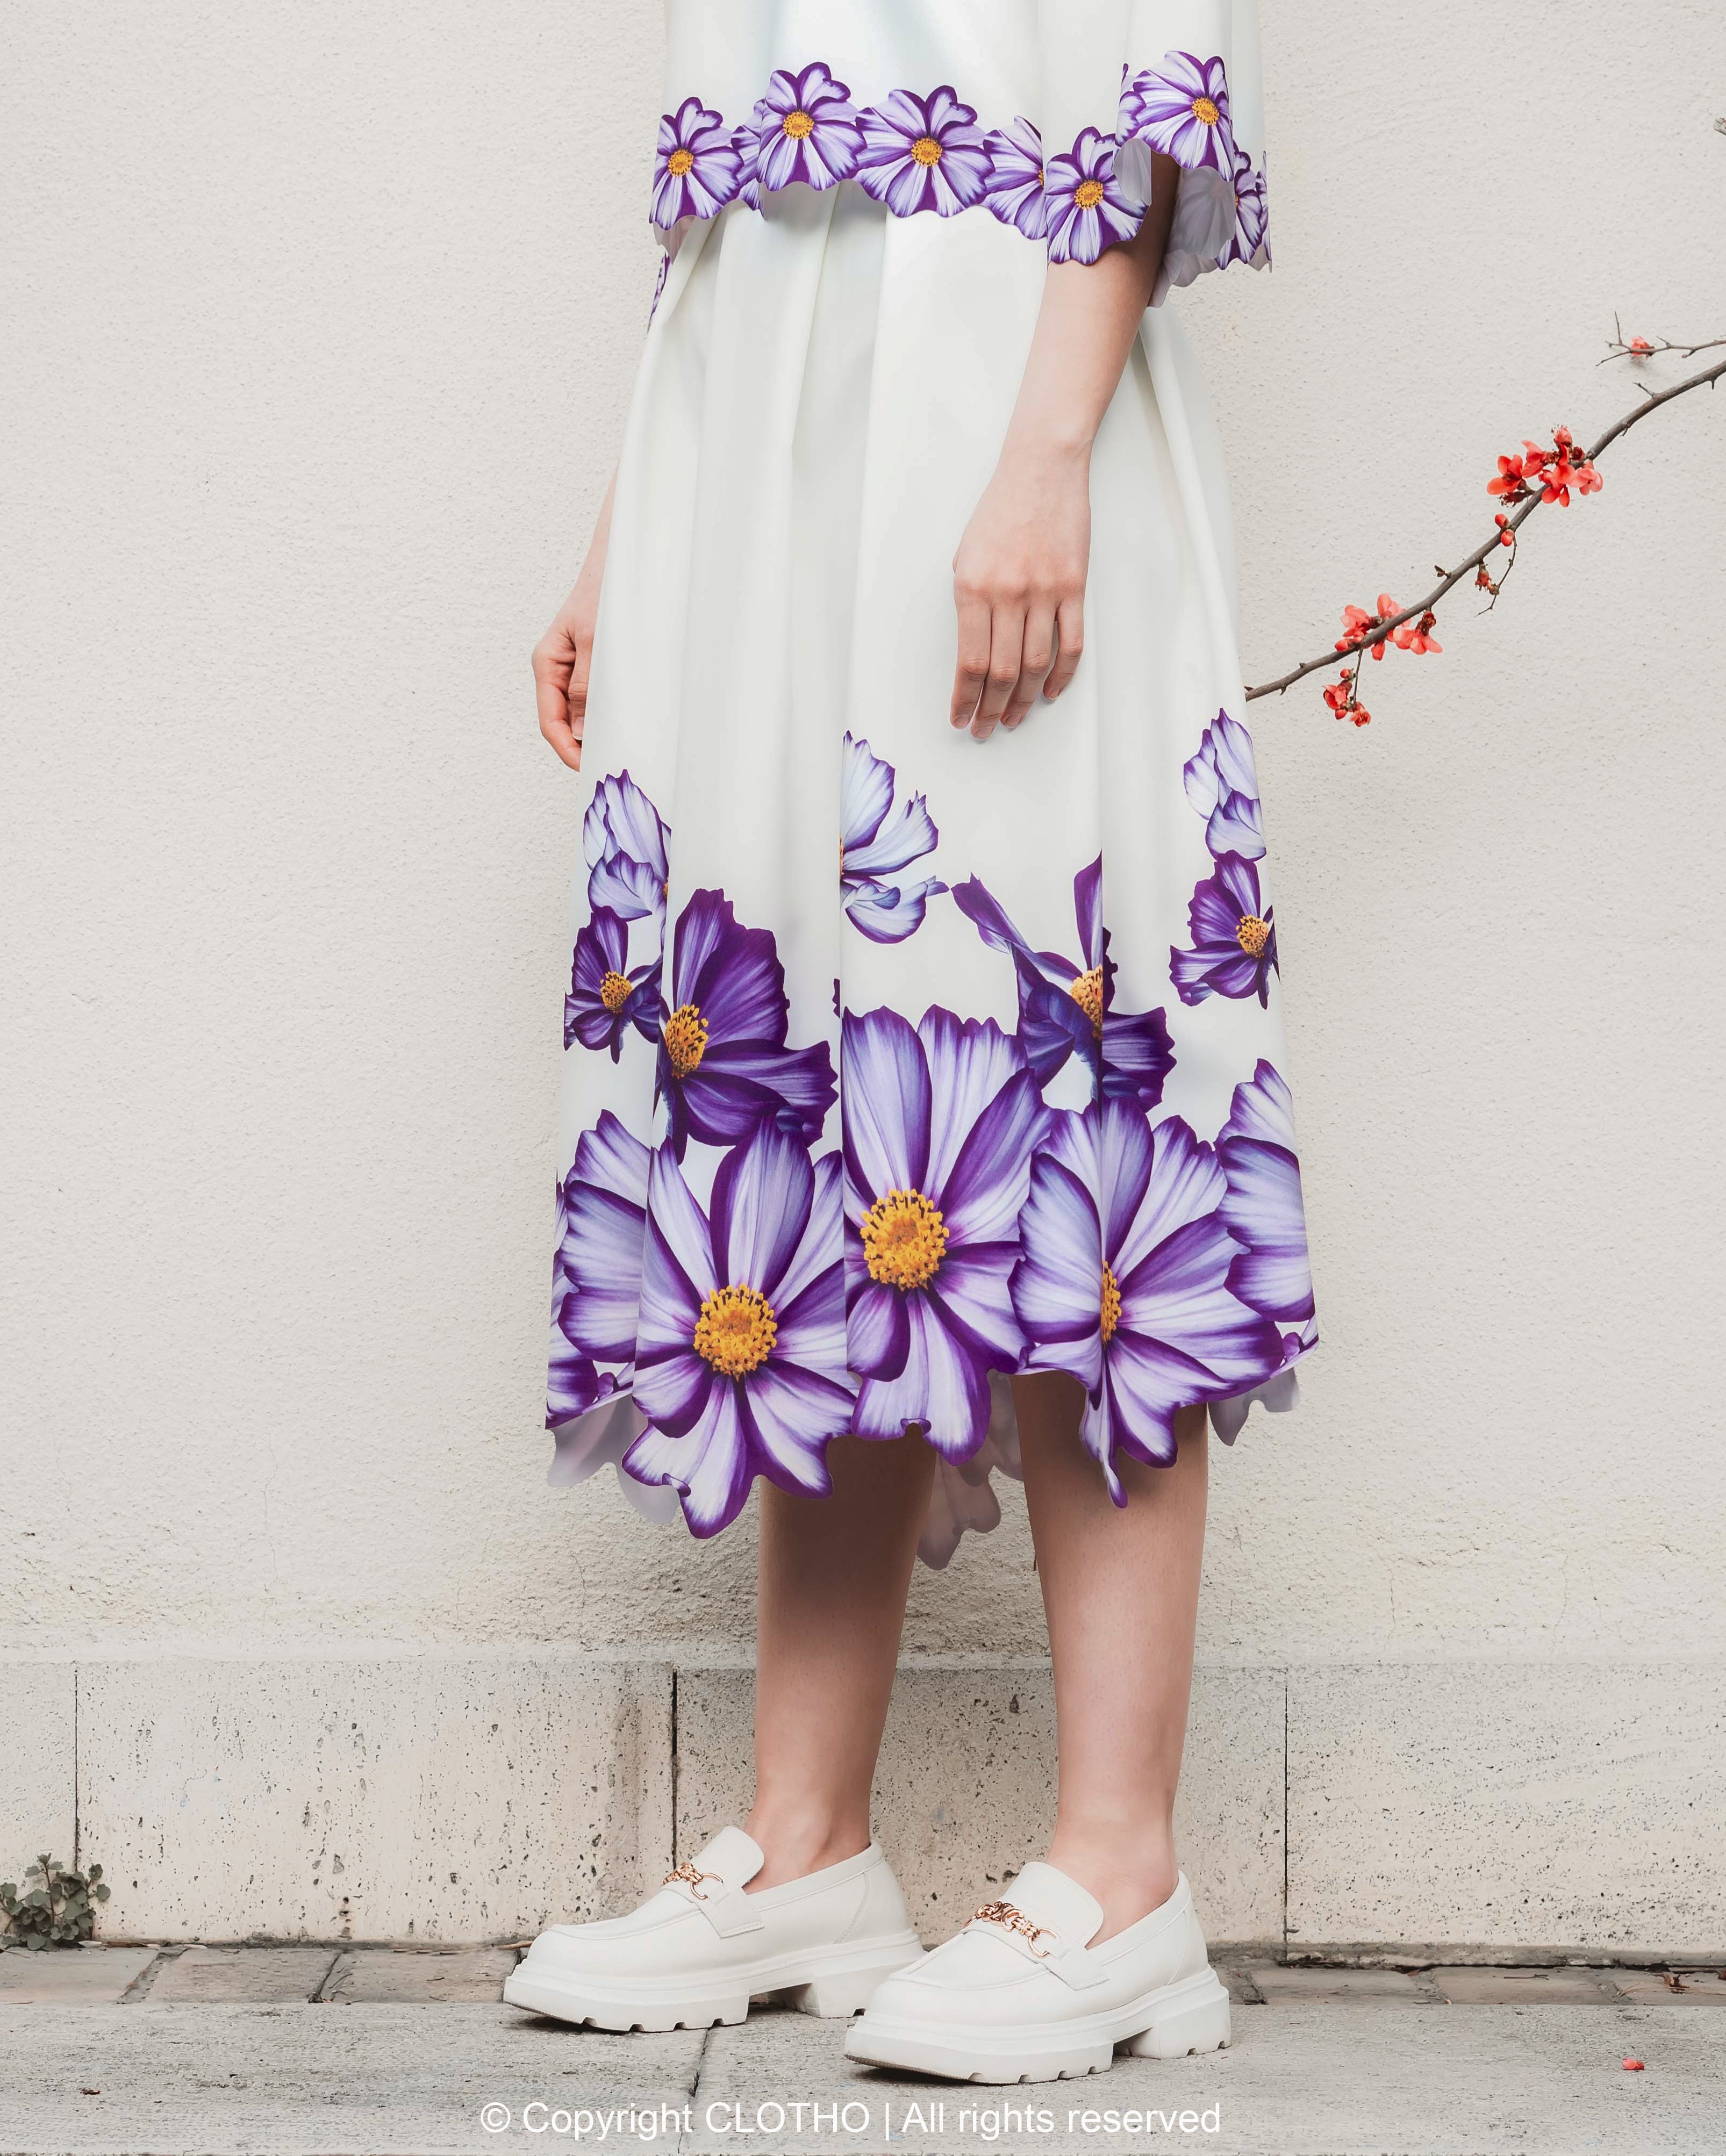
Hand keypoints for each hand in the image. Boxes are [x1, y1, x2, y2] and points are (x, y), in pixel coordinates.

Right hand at [533, 479, 614, 770]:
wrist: (623, 560)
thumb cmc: (605, 592)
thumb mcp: (597, 641)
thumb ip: (588, 685)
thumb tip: (581, 730)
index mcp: (548, 663)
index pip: (550, 721)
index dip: (567, 750)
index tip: (588, 769)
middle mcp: (559, 670)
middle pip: (565, 723)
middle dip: (585, 747)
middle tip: (612, 767)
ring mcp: (577, 669)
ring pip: (583, 714)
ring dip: (600, 733)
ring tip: (624, 749)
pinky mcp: (596, 666)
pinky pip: (598, 699)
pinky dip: (610, 715)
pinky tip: (629, 724)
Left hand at [949, 441, 1089, 741]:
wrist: (1040, 470)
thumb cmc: (999, 512)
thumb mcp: (965, 556)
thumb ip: (969, 605)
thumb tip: (973, 654)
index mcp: (972, 588)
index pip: (969, 662)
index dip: (964, 698)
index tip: (960, 718)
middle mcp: (1008, 594)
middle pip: (1001, 672)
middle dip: (991, 709)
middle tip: (986, 729)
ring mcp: (1044, 592)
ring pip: (1035, 665)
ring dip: (1024, 700)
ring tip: (1014, 718)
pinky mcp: (1074, 587)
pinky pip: (1070, 644)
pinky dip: (1061, 675)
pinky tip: (1049, 692)